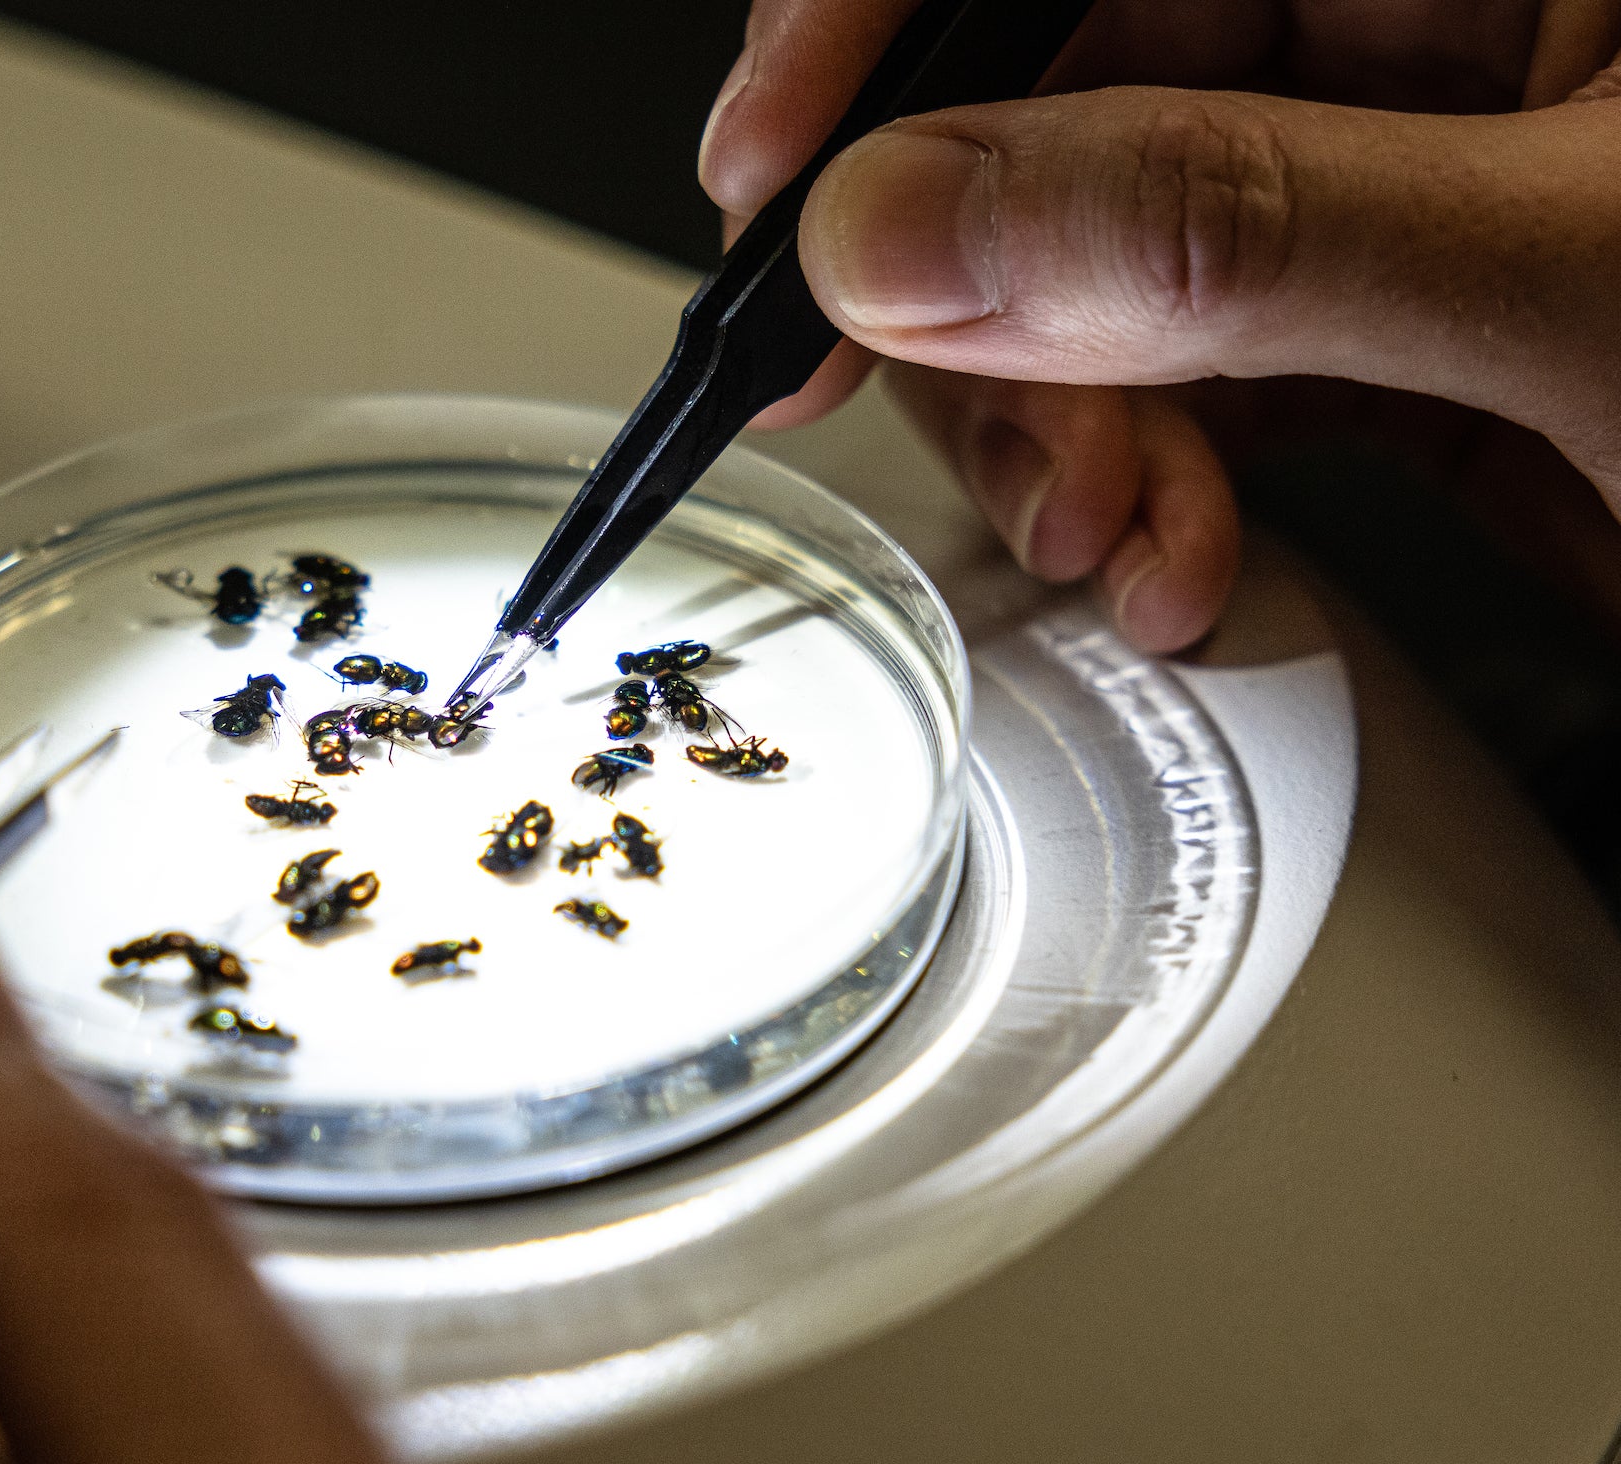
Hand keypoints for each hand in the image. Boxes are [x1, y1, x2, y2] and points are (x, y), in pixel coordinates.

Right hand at [699, 2, 1620, 650]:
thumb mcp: (1566, 280)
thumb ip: (1228, 232)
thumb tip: (909, 229)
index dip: (881, 29)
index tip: (772, 179)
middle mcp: (1419, 35)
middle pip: (1051, 109)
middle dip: (977, 300)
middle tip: (989, 422)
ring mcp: (1396, 189)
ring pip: (1091, 273)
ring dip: (1052, 433)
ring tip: (1115, 531)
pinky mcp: (1394, 333)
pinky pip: (1186, 385)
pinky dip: (1143, 493)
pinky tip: (1178, 560)